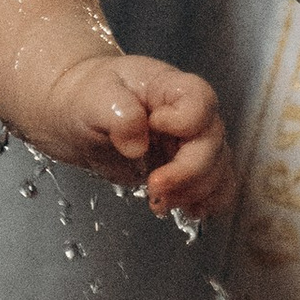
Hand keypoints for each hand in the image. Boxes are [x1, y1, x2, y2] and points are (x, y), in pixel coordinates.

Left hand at [48, 54, 234, 217]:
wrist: (82, 116)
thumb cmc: (92, 97)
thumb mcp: (95, 97)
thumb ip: (118, 114)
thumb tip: (136, 145)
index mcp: (175, 89)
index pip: (199, 105)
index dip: (182, 123)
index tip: (152, 125)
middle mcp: (194, 116)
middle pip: (212, 146)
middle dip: (187, 173)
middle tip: (154, 186)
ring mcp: (194, 144)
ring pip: (217, 172)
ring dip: (193, 193)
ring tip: (159, 202)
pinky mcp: (189, 170)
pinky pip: (214, 189)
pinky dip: (204, 203)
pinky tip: (184, 210)